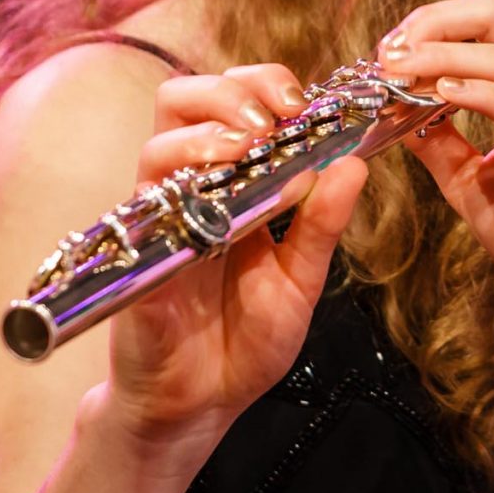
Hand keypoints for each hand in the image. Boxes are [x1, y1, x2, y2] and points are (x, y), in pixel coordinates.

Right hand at [103, 65, 366, 463]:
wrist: (200, 406)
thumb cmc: (245, 343)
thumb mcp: (300, 281)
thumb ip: (321, 225)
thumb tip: (354, 164)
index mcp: (231, 186)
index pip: (233, 104)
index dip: (264, 86)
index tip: (303, 102)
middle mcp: (189, 190)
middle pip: (184, 100)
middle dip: (232, 90)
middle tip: (276, 114)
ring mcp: (159, 219)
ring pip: (160, 139)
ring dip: (207, 128)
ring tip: (250, 142)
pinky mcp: (139, 255)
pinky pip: (144, 202)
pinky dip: (183, 182)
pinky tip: (221, 192)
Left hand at [380, 0, 493, 372]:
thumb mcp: (477, 185)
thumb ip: (442, 145)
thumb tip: (397, 114)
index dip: (442, 14)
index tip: (397, 49)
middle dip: (432, 20)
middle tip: (389, 53)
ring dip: (439, 52)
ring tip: (397, 70)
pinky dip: (475, 90)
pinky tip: (440, 96)